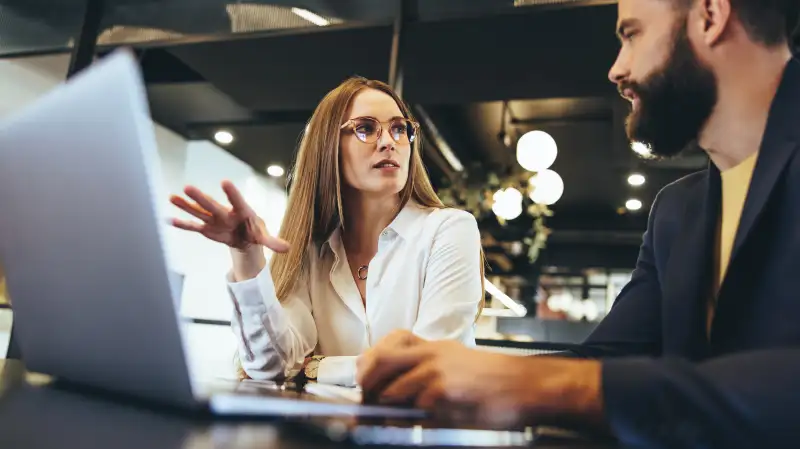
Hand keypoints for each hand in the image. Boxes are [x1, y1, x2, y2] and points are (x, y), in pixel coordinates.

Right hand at [169, 180, 288, 252]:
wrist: (244, 235)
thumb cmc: (254, 230)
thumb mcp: (264, 236)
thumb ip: (273, 241)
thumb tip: (288, 248)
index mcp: (241, 210)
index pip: (236, 200)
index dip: (231, 192)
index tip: (225, 182)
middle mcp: (225, 212)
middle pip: (212, 204)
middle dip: (200, 197)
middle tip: (187, 187)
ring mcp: (214, 219)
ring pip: (199, 211)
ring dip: (186, 206)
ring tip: (172, 197)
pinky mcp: (207, 228)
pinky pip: (193, 226)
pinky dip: (183, 224)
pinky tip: (170, 219)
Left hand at [357, 331, 604, 428]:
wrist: (527, 386)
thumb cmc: (496, 382)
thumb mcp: (458, 364)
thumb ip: (428, 371)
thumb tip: (392, 394)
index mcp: (433, 347)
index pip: (386, 345)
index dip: (369, 364)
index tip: (366, 382)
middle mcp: (431, 353)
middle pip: (378, 361)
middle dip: (367, 386)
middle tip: (369, 404)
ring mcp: (436, 371)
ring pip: (391, 389)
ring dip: (387, 409)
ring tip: (393, 419)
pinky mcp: (444, 391)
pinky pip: (414, 409)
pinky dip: (411, 420)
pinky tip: (421, 423)